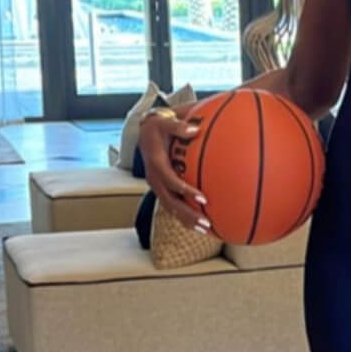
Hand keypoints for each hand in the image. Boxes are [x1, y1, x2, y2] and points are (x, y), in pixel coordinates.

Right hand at [137, 111, 211, 233]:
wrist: (144, 134)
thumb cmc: (157, 128)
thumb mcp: (164, 122)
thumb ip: (177, 126)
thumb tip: (194, 129)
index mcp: (156, 165)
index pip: (171, 181)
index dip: (185, 191)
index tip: (203, 198)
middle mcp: (155, 180)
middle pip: (171, 202)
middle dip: (188, 214)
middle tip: (206, 222)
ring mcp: (158, 187)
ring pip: (172, 209)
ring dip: (188, 220)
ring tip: (206, 230)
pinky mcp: (162, 190)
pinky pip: (174, 206)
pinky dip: (186, 216)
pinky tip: (201, 224)